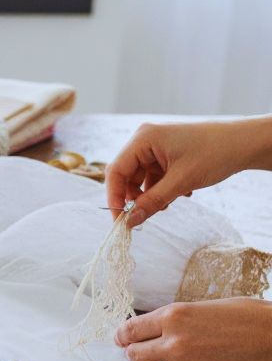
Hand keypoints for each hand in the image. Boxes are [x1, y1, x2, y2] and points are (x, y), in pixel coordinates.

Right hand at [106, 119, 271, 226]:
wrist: (246, 143)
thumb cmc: (215, 154)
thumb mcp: (181, 182)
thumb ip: (153, 202)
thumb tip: (130, 222)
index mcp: (143, 139)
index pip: (116, 170)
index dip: (114, 196)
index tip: (119, 220)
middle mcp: (145, 140)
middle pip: (127, 174)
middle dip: (135, 197)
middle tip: (143, 216)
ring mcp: (156, 146)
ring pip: (141, 177)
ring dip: (151, 194)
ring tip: (169, 202)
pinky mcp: (166, 153)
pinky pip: (153, 175)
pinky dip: (161, 188)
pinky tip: (180, 192)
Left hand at [117, 299, 271, 360]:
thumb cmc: (244, 318)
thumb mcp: (199, 308)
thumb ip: (171, 321)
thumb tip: (145, 333)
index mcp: (173, 316)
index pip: (129, 331)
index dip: (123, 338)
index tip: (124, 342)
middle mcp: (174, 342)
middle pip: (132, 356)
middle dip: (139, 357)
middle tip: (151, 357)